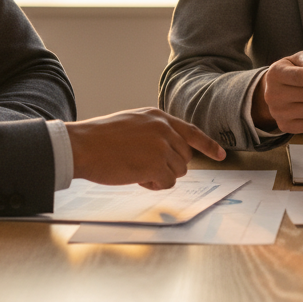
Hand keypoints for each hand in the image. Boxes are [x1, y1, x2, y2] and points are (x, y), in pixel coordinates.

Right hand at [66, 107, 225, 190]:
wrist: (82, 145)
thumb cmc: (101, 139)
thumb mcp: (133, 124)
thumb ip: (154, 132)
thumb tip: (171, 151)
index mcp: (158, 117)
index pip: (192, 132)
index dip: (208, 145)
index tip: (221, 154)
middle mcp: (164, 129)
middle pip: (186, 157)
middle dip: (171, 166)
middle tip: (146, 167)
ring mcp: (161, 146)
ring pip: (178, 171)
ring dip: (161, 176)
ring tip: (137, 170)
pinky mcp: (156, 164)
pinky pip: (167, 182)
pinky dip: (154, 185)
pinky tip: (136, 177)